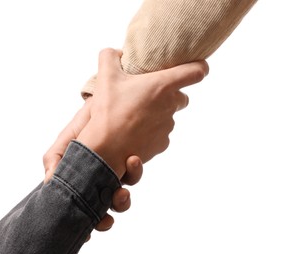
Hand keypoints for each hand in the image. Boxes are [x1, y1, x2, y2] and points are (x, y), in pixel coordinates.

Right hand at [42, 97, 142, 238]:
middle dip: (104, 217)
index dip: (84, 220)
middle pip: (101, 207)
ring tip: (123, 190)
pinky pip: (133, 176)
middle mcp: (99, 178)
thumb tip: (48, 183)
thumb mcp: (67, 137)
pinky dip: (133, 174)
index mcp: (80, 175)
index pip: (79, 204)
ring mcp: (116, 172)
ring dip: (121, 200)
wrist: (109, 99)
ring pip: (120, 197)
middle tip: (106, 216)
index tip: (87, 231)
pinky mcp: (131, 163)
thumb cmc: (85, 119)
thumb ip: (55, 158)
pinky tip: (132, 161)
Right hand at [77, 48, 208, 175]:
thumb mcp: (106, 76)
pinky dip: (151, 132)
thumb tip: (117, 53)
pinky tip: (134, 132)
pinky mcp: (162, 144)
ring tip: (134, 116)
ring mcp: (168, 126)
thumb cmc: (109, 111)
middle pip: (181, 97)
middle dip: (169, 95)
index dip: (200, 67)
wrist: (106, 148)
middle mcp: (171, 105)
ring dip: (157, 114)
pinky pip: (161, 134)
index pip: (196, 72)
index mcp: (162, 85)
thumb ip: (110, 56)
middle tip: (146, 95)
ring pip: (169, 116)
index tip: (198, 67)